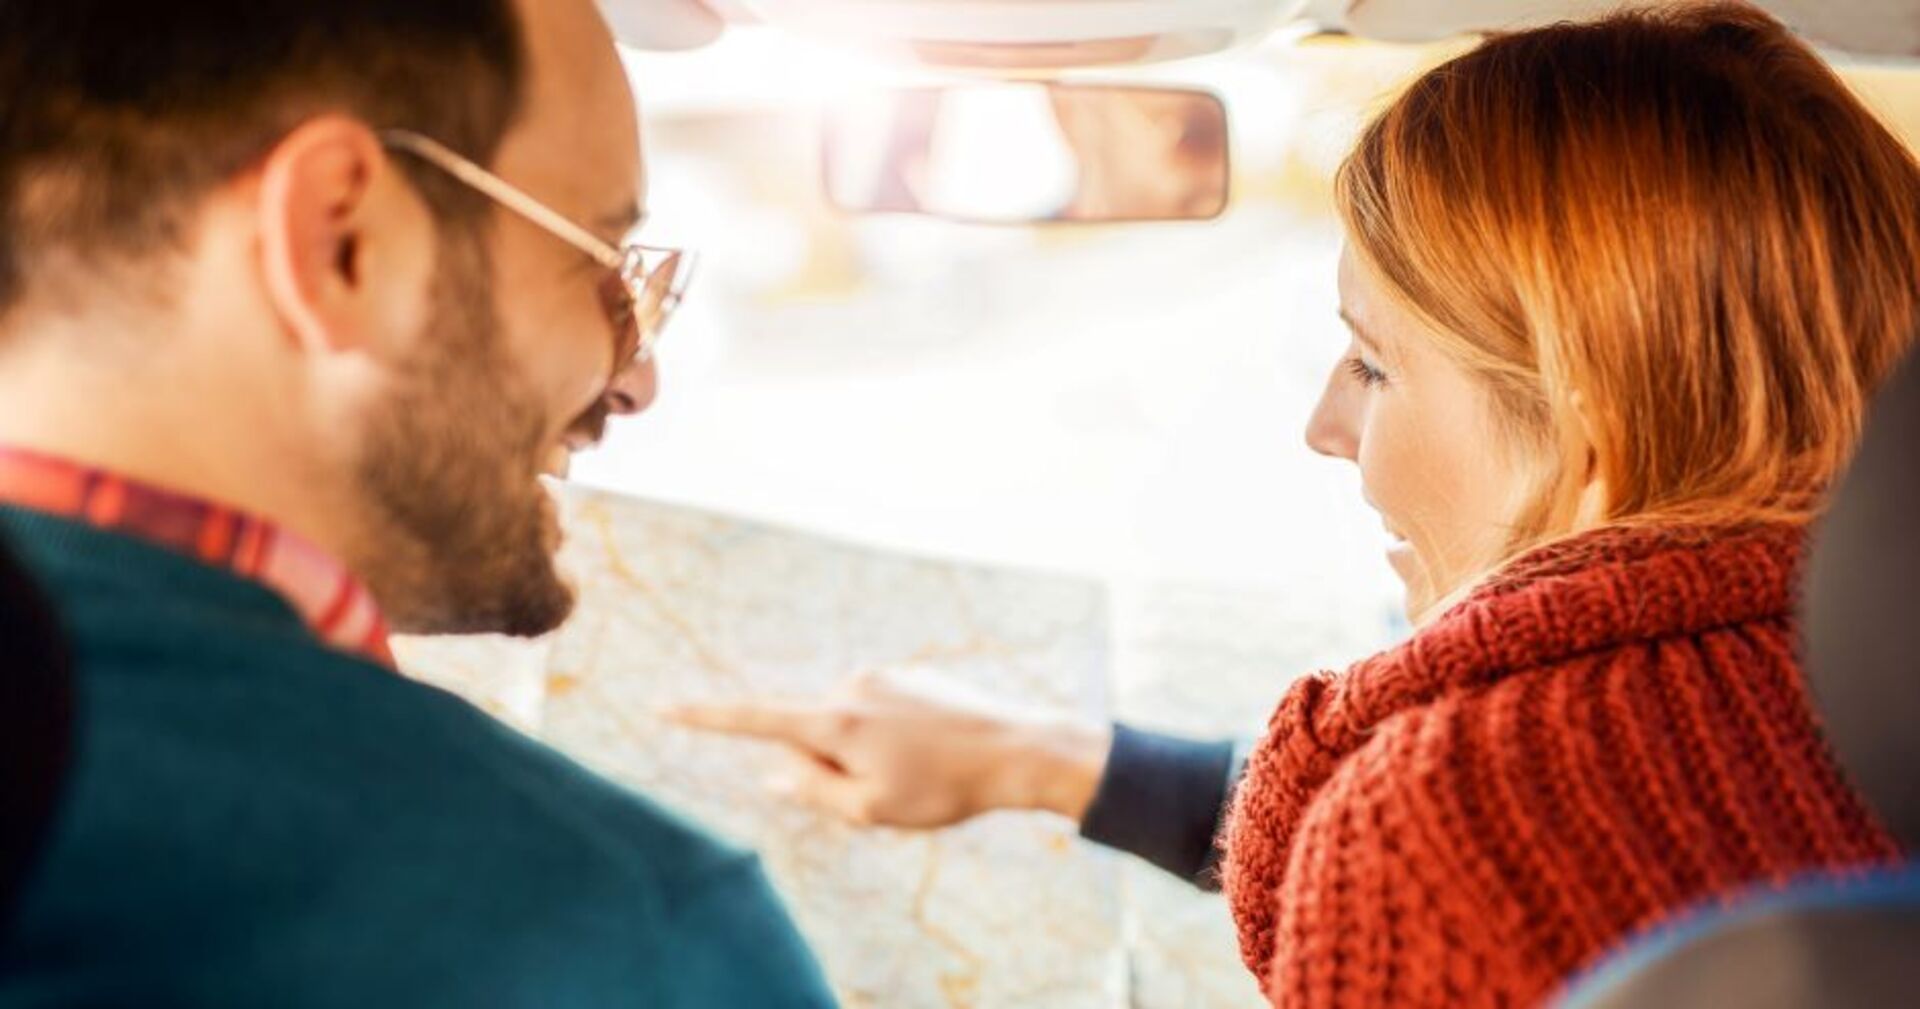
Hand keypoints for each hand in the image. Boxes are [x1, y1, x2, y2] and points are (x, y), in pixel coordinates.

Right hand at [665, 668, 1112, 828]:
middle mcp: (851, 685)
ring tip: (921, 767)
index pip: (755, 719)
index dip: (705, 717)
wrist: (1017, 748)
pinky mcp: (906, 672)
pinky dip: (890, 734)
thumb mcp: (872, 810)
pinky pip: (876, 711)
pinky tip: (932, 748)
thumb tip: (772, 774)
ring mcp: (881, 674)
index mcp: (836, 720)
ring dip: (866, 749)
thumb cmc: (944, 788)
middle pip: (811, 732)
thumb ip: (813, 790)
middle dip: (833, 763)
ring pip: (846, 723)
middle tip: (891, 785)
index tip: (662, 706)